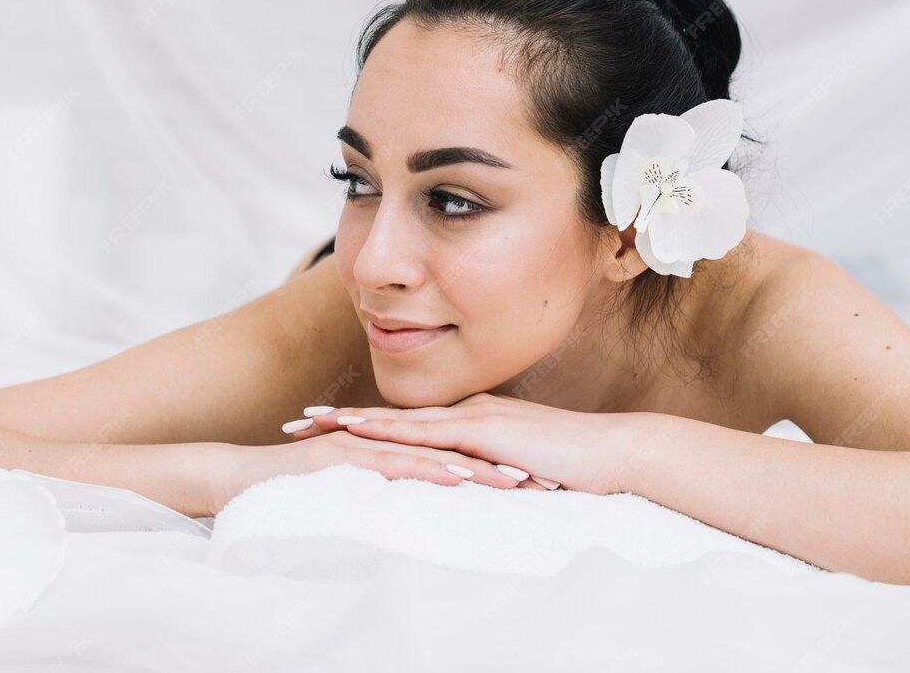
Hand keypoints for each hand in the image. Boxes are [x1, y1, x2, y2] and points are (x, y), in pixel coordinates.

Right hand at [207, 428, 530, 513]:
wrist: (236, 477)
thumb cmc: (291, 491)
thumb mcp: (352, 494)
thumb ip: (385, 495)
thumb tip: (418, 517)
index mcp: (389, 450)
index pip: (451, 458)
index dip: (493, 469)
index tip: (534, 484)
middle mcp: (383, 442)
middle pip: (453, 451)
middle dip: (499, 465)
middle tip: (545, 481)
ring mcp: (367, 445)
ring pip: (433, 453)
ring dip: (477, 467)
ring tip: (519, 481)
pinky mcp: (348, 455)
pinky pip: (396, 462)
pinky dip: (431, 468)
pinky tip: (460, 477)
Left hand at [285, 392, 639, 494]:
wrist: (616, 454)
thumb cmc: (576, 470)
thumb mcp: (522, 474)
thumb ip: (493, 478)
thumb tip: (472, 498)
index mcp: (471, 422)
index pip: (405, 427)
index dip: (360, 425)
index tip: (320, 429)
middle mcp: (464, 413)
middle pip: (388, 418)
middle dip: (339, 420)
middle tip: (293, 423)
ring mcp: (473, 419)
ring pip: (398, 420)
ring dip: (351, 422)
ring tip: (309, 424)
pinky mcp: (485, 432)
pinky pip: (428, 433)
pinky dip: (390, 432)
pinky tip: (360, 433)